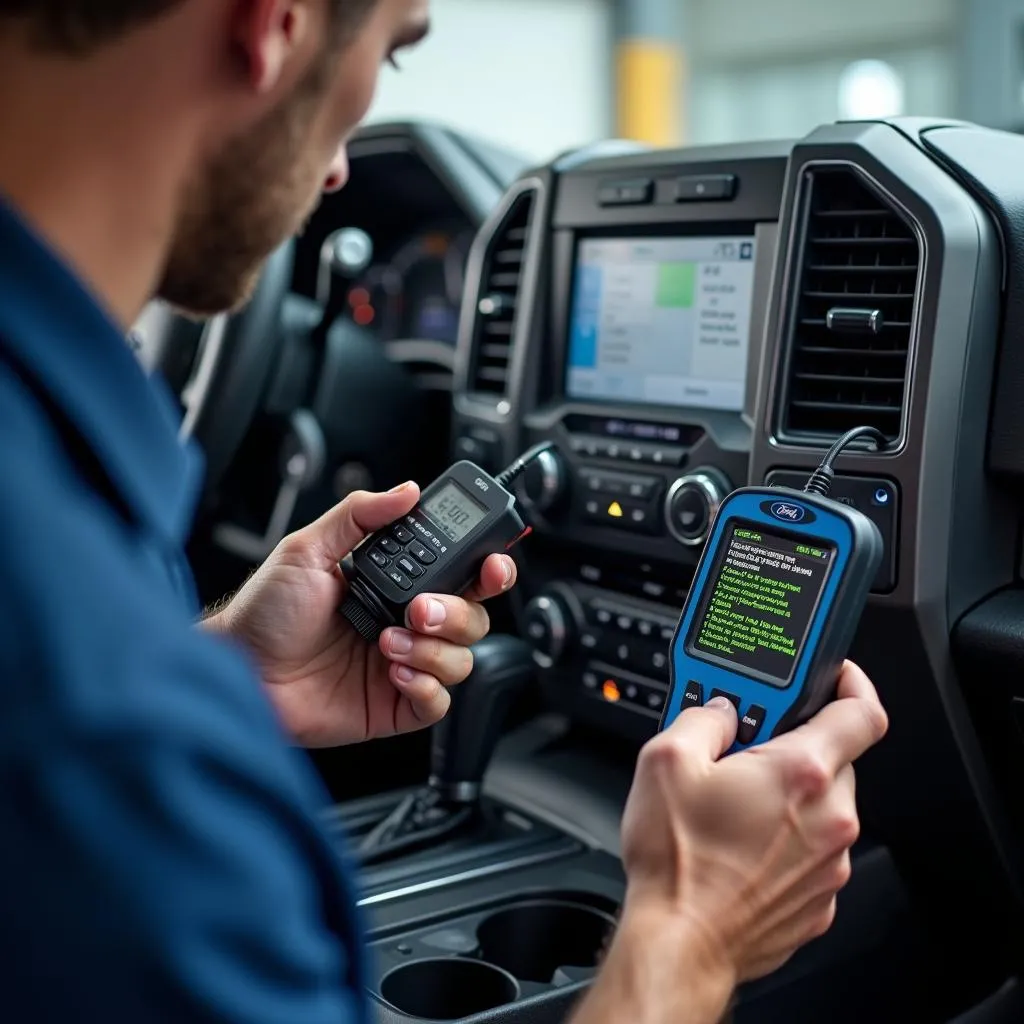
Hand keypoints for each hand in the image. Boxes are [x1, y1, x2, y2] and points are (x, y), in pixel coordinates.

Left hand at [207, 483, 516, 747]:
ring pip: (462, 658)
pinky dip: (426, 686)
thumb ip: (358, 513)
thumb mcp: (309, 548)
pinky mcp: (395, 705)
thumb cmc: (266, 612)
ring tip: (388, 642)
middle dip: (457, 611)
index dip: (488, 567)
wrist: (238, 670)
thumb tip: (406, 490)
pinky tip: (394, 673)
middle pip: (474, 616)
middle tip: (419, 608)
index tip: (492, 562)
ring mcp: (404, 665)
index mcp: (396, 584)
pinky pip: (439, 702)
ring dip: (434, 649)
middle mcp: (406, 622)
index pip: (461, 573)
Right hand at [613, 663, 887, 1006]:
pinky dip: (787, 836)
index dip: (852, 683)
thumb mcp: (665, 760)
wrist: (679, 944)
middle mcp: (830, 819)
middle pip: (835, 757)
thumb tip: (720, 710)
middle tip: (745, 744)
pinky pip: (814, 849)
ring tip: (732, 799)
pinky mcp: (818, 900)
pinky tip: (739, 841)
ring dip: (789, 792)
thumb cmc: (676, 864)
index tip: (835, 676)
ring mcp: (829, 864)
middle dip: (793, 742)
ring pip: (823, 805)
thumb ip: (702, 716)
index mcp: (800, 774)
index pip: (862, 712)